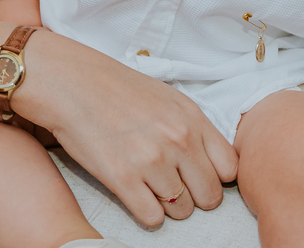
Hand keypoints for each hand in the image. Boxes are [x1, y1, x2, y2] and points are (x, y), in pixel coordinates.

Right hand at [13, 30, 238, 226]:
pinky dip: (147, 214)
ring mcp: (151, 161)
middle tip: (179, 188)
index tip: (203, 177)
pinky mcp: (122, 179)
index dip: (218, 178)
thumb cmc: (120, 90)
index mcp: (192, 119)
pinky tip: (137, 195)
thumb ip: (195, 128)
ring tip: (151, 187)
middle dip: (196, 197)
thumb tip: (216, 162)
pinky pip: (152, 219)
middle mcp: (178, 140)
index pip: (230, 169)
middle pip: (210, 195)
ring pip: (182, 211)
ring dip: (169, 206)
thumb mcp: (170, 99)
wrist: (73, 84)